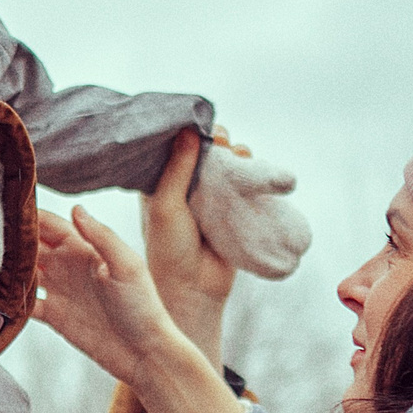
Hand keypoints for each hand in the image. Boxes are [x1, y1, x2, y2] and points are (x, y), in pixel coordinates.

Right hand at [34, 129, 246, 412]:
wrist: (145, 353)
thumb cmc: (142, 306)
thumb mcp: (125, 266)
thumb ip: (101, 237)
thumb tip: (74, 208)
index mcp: (84, 248)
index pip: (48, 224)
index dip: (26, 216)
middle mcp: (68, 265)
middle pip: (30, 246)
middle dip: (7, 240)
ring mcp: (60, 290)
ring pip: (23, 273)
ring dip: (4, 269)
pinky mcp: (55, 316)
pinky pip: (25, 304)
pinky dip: (8, 300)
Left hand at [152, 129, 238, 358]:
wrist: (194, 289)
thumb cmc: (169, 249)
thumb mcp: (166, 205)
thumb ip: (177, 168)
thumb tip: (188, 130)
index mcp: (160, 184)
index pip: (174, 148)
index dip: (186, 132)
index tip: (197, 123)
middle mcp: (184, 188)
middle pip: (204, 152)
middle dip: (215, 140)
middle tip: (221, 140)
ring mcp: (209, 199)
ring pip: (226, 166)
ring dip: (234, 153)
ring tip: (238, 152)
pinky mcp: (231, 211)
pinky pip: (244, 185)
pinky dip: (250, 171)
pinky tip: (252, 163)